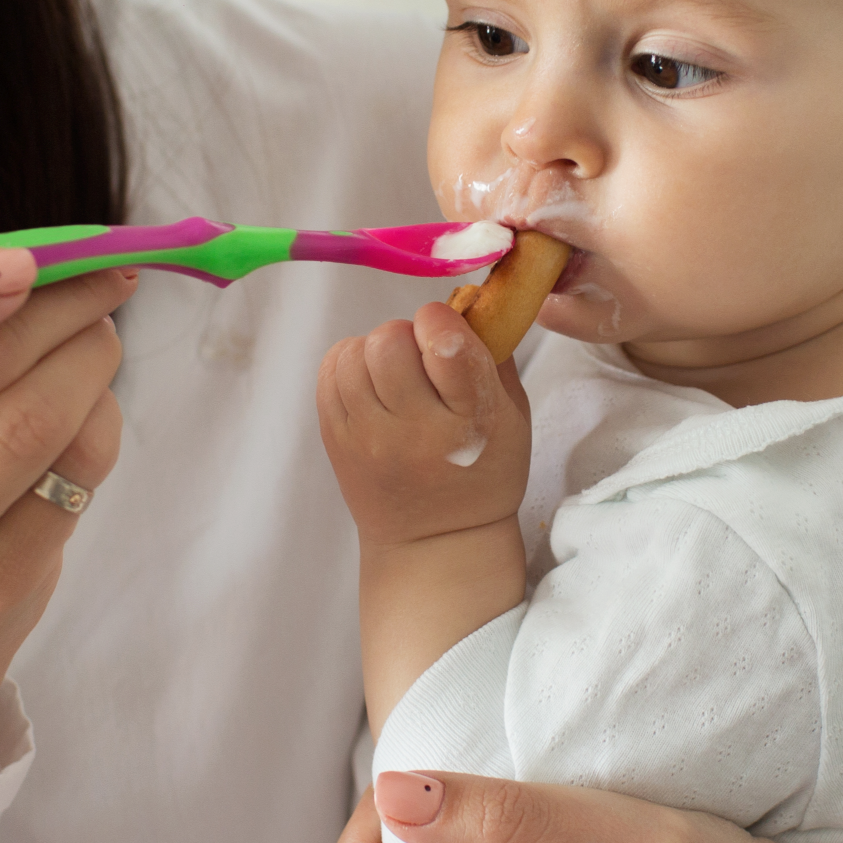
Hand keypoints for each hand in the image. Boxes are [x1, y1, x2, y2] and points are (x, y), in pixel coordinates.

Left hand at [315, 302, 529, 546]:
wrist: (434, 542)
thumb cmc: (483, 472)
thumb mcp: (513, 417)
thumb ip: (494, 355)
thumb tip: (468, 301)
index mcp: (469, 423)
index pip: (444, 345)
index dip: (440, 321)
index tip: (444, 330)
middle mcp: (412, 431)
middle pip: (388, 341)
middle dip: (406, 336)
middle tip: (420, 359)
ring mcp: (367, 438)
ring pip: (354, 352)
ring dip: (375, 350)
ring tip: (393, 373)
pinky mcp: (336, 441)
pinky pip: (329, 372)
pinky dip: (349, 364)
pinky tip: (370, 382)